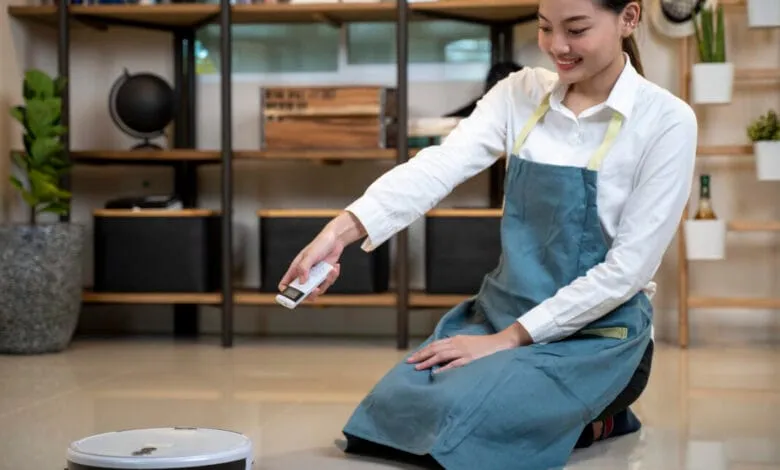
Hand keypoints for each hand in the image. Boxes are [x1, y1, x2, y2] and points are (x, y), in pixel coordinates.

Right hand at [278, 211, 366, 300]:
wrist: (335, 240)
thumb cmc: (319, 245)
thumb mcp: (310, 255)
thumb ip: (304, 268)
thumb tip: (301, 282)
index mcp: (295, 269)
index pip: (285, 284)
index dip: (286, 292)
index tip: (292, 295)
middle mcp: (304, 274)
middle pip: (302, 292)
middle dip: (310, 293)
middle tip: (316, 290)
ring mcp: (314, 276)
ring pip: (317, 290)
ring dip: (326, 282)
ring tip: (330, 271)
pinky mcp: (324, 276)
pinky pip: (327, 283)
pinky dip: (332, 277)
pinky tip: (335, 266)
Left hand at [407, 323, 531, 372]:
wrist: (502, 343)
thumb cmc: (486, 345)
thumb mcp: (468, 343)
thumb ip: (456, 347)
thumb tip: (444, 354)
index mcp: (457, 340)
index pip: (436, 344)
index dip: (424, 350)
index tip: (414, 357)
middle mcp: (458, 344)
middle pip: (435, 348)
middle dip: (421, 355)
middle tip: (409, 362)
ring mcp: (464, 351)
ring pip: (441, 355)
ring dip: (428, 361)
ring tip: (417, 367)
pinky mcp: (471, 359)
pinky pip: (454, 364)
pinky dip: (443, 368)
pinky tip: (435, 373)